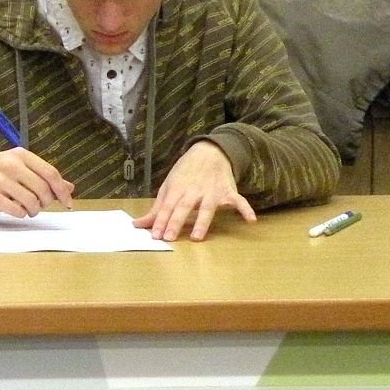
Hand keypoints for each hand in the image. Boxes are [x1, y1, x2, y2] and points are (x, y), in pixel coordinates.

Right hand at [0, 149, 73, 216]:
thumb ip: (44, 176)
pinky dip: (21, 213)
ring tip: (29, 209)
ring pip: (31, 201)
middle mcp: (11, 165)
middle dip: (46, 202)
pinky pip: (16, 210)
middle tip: (40, 205)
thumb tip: (69, 188)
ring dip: (34, 210)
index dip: (62, 190)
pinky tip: (17, 210)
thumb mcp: (20, 166)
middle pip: (42, 189)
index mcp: (21, 155)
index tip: (68, 202)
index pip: (50, 173)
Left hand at [133, 140, 253, 241]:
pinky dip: (246, 209)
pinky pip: (239, 201)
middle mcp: (194, 191)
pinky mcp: (228, 192)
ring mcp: (212, 192)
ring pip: (207, 208)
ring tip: (198, 237)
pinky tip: (251, 220)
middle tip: (169, 238)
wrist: (209, 152)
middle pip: (184, 207)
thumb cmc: (185, 172)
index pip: (167, 206)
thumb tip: (138, 224)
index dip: (161, 220)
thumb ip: (157, 208)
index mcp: (177, 188)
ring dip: (202, 222)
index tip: (154, 235)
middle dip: (176, 222)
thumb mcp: (168, 186)